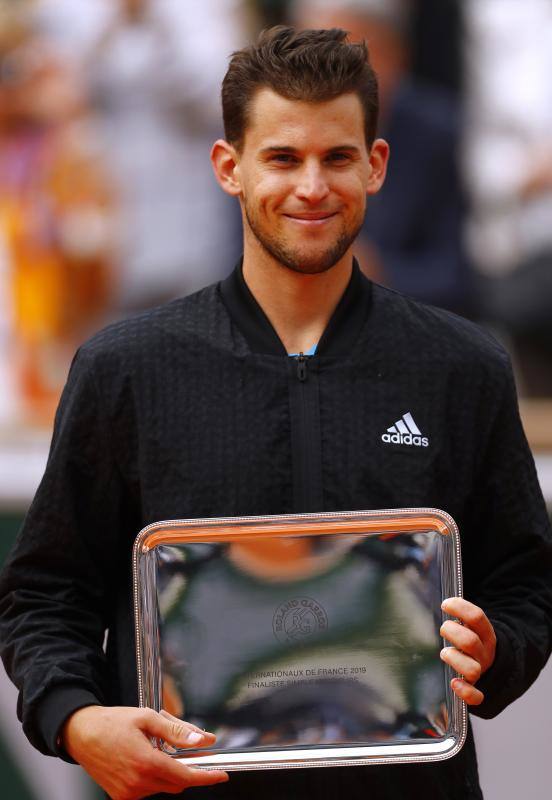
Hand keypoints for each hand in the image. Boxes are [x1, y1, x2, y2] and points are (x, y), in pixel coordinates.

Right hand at [61, 706, 228, 798]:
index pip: (185, 776)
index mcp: (146, 762)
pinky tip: (144, 757)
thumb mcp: (148, 718)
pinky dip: (154, 777)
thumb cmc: (112, 722)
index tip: (221, 776)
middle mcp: (137, 783)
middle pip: (177, 782)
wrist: (81, 734)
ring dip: (167, 770)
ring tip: (153, 746)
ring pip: (163, 786)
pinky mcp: (121, 797)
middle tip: (181, 745)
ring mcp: (128, 793)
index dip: (206, 777)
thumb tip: (203, 739)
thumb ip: (177, 730)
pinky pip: (148, 790)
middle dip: (185, 767)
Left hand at [439, 597, 496, 705]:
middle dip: (452, 632)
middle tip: (444, 629)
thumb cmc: (471, 641)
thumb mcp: (471, 625)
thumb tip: (441, 594)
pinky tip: (454, 684)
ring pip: (471, 669)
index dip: (459, 607)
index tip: (445, 605)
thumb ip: (460, 613)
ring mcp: (480, 671)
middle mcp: (484, 652)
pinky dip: (466, 692)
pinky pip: (476, 697)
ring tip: (445, 653)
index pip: (477, 617)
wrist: (492, 666)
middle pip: (470, 642)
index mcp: (485, 633)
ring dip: (454, 659)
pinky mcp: (475, 690)